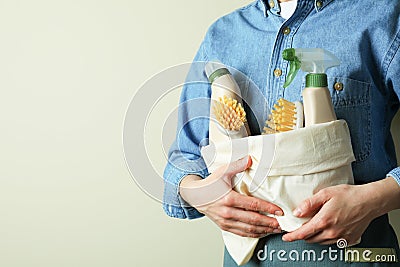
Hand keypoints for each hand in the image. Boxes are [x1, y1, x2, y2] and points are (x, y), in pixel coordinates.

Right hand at [180, 156, 283, 237]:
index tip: (279, 211)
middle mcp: (228, 212)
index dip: (268, 209)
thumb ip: (237, 165)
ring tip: (275, 230)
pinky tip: (262, 232)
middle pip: (253, 220)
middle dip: (269, 223)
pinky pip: (242, 233)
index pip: (253, 205)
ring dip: (264, 230)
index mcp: (229, 199)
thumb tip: (250, 159)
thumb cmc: (209, 184)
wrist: (195, 196)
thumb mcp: (222, 172)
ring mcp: (226, 221)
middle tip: (282, 224)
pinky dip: (254, 234)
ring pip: (249, 229)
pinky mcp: (224, 226)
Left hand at [282, 178, 399, 244]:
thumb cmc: (349, 195)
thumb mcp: (325, 194)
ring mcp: (341, 237)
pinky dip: (326, 237)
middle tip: (300, 227)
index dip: (292, 236)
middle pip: (310, 239)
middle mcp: (332, 232)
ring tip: (314, 226)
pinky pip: (332, 242)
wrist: (370, 201)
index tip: (286, 237)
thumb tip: (297, 212)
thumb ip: (309, 203)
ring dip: (314, 236)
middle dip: (303, 234)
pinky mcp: (348, 240)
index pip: (303, 233)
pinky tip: (328, 228)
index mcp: (324, 221)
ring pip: (321, 241)